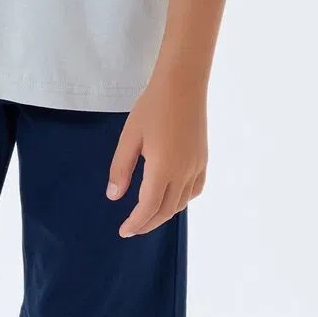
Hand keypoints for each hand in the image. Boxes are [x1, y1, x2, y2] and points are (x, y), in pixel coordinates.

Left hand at [106, 67, 207, 235]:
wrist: (183, 85)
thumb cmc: (152, 107)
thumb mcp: (129, 137)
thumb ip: (121, 168)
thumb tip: (114, 196)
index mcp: (163, 168)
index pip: (148, 207)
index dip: (136, 222)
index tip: (124, 231)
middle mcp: (183, 172)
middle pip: (166, 210)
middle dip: (148, 223)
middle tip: (132, 229)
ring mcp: (196, 166)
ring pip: (181, 202)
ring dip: (164, 214)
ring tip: (148, 216)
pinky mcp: (203, 159)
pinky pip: (195, 189)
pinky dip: (182, 200)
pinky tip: (173, 198)